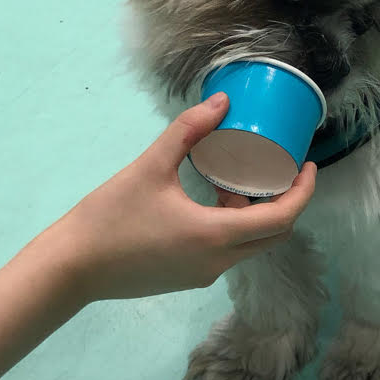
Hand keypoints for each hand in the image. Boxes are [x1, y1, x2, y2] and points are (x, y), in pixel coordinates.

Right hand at [56, 92, 316, 299]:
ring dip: (255, 211)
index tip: (308, 164)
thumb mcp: (151, 166)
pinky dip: (234, 225)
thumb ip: (188, 129)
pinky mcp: (189, 279)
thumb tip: (222, 101)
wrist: (71, 268)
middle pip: (273, 234)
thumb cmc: (110, 216)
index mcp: (216, 236)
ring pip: (251, 244)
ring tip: (236, 177)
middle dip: (285, 200)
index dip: (304, 191)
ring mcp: (204, 275)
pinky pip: (229, 252)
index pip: (281, 218)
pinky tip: (212, 199)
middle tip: (280, 167)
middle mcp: (218, 262)